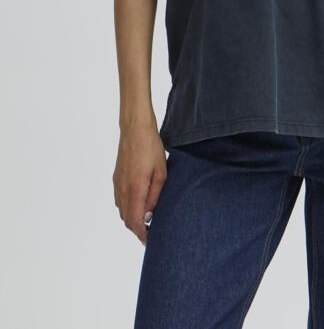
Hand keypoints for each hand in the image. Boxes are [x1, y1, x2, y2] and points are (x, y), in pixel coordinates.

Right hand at [113, 122, 167, 245]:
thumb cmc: (151, 147)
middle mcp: (122, 189)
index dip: (141, 234)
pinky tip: (138, 204)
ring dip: (131, 219)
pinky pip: (119, 200)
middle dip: (137, 229)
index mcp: (135, 189)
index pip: (134, 221)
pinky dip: (127, 208)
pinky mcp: (116, 178)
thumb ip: (155, 196)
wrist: (135, 129)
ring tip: (146, 219)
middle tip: (150, 232)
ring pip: (121, 210)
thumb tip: (148, 216)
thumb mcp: (161, 172)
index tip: (149, 241)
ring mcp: (117, 183)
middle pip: (126, 219)